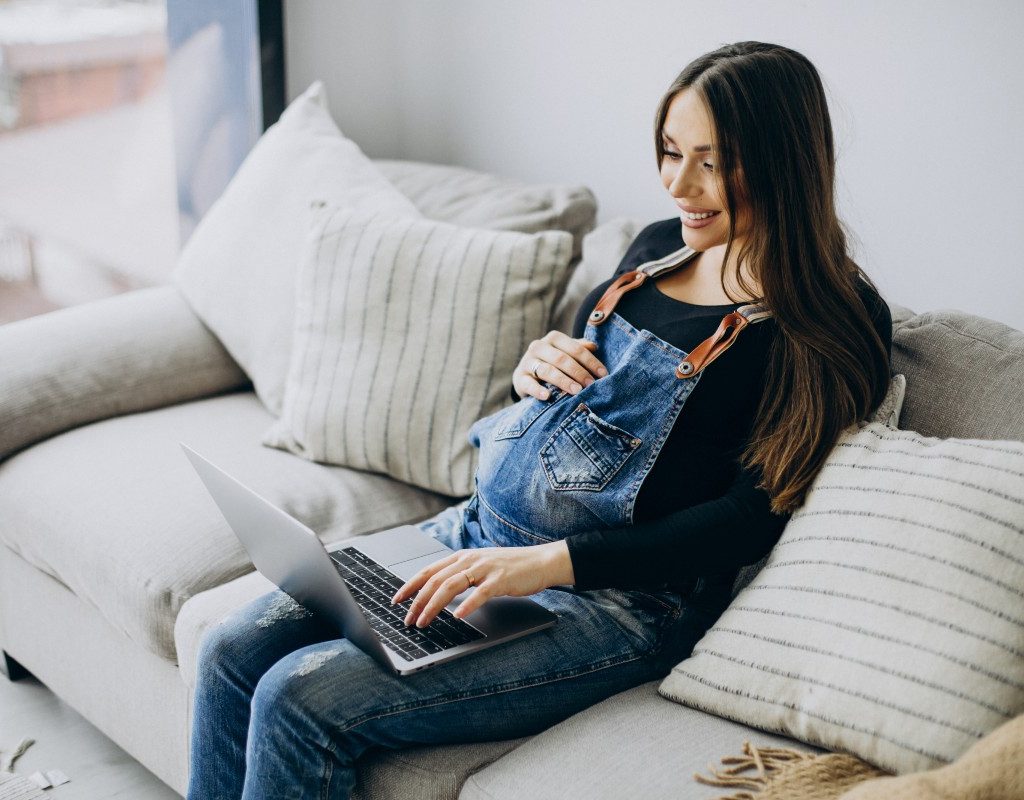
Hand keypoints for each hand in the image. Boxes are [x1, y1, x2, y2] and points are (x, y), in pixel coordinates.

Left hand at [390, 541, 573, 627]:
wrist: (540, 561)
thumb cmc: (510, 568)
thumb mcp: (480, 567)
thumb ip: (460, 576)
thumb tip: (437, 593)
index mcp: (462, 556)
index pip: (429, 570)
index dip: (410, 585)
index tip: (396, 600)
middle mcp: (469, 559)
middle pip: (436, 580)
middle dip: (417, 601)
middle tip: (408, 620)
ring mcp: (484, 568)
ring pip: (451, 586)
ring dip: (433, 606)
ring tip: (424, 622)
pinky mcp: (500, 579)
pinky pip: (479, 593)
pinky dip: (467, 605)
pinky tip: (458, 617)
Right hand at [512, 330, 607, 400]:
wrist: (528, 377)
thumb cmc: (554, 364)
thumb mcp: (566, 354)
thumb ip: (579, 349)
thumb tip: (594, 346)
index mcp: (553, 338)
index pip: (575, 348)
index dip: (590, 361)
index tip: (603, 374)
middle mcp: (538, 346)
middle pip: (561, 358)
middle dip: (578, 372)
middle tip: (591, 385)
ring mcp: (527, 362)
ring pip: (546, 370)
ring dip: (563, 381)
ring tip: (576, 391)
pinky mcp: (519, 378)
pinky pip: (528, 383)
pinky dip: (537, 390)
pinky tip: (547, 396)